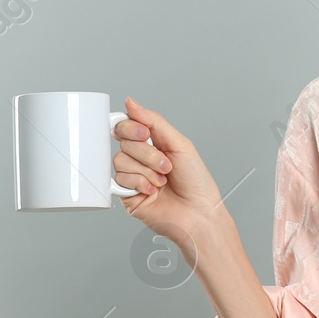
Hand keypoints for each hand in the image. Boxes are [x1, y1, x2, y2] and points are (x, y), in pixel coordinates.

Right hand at [112, 97, 230, 252]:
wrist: (199, 213)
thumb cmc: (196, 182)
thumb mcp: (179, 144)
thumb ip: (154, 121)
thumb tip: (131, 103)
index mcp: (152, 144)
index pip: (126, 125)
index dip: (131, 127)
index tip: (146, 134)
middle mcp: (140, 159)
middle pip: (123, 142)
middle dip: (148, 154)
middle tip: (166, 165)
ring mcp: (132, 176)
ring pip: (120, 160)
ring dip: (147, 170)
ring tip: (163, 180)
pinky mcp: (126, 195)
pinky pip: (119, 180)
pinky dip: (139, 183)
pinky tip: (153, 191)